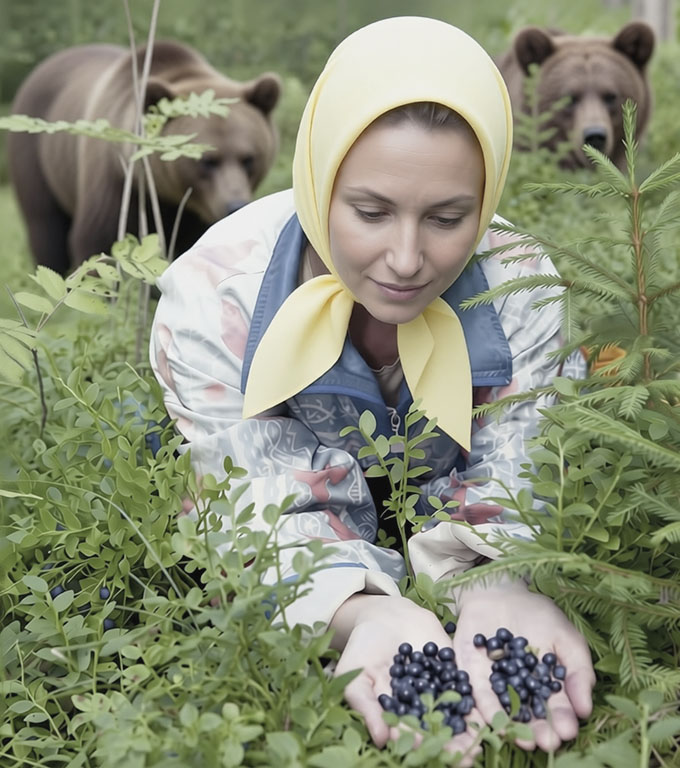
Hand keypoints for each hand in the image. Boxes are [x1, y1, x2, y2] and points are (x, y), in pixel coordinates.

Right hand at [330, 594, 483, 765]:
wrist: (383, 614)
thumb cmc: (362, 648)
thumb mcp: (356, 676)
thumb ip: (366, 706)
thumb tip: (380, 740)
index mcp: (397, 714)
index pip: (410, 735)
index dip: (420, 746)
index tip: (430, 755)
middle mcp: (420, 706)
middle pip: (438, 731)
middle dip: (451, 747)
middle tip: (465, 760)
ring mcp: (438, 689)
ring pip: (455, 715)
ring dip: (468, 732)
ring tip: (478, 744)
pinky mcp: (452, 670)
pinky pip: (466, 689)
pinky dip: (476, 702)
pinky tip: (486, 714)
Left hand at [452, 577, 594, 752]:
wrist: (499, 590)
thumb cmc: (537, 613)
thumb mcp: (565, 636)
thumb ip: (577, 669)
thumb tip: (586, 708)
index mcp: (545, 685)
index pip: (555, 707)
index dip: (561, 719)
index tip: (567, 731)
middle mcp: (520, 690)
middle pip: (530, 715)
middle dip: (539, 730)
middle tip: (547, 742)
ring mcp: (495, 684)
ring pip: (505, 710)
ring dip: (513, 726)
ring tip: (524, 739)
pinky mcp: (471, 675)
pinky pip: (478, 694)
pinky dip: (485, 708)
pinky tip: (494, 720)